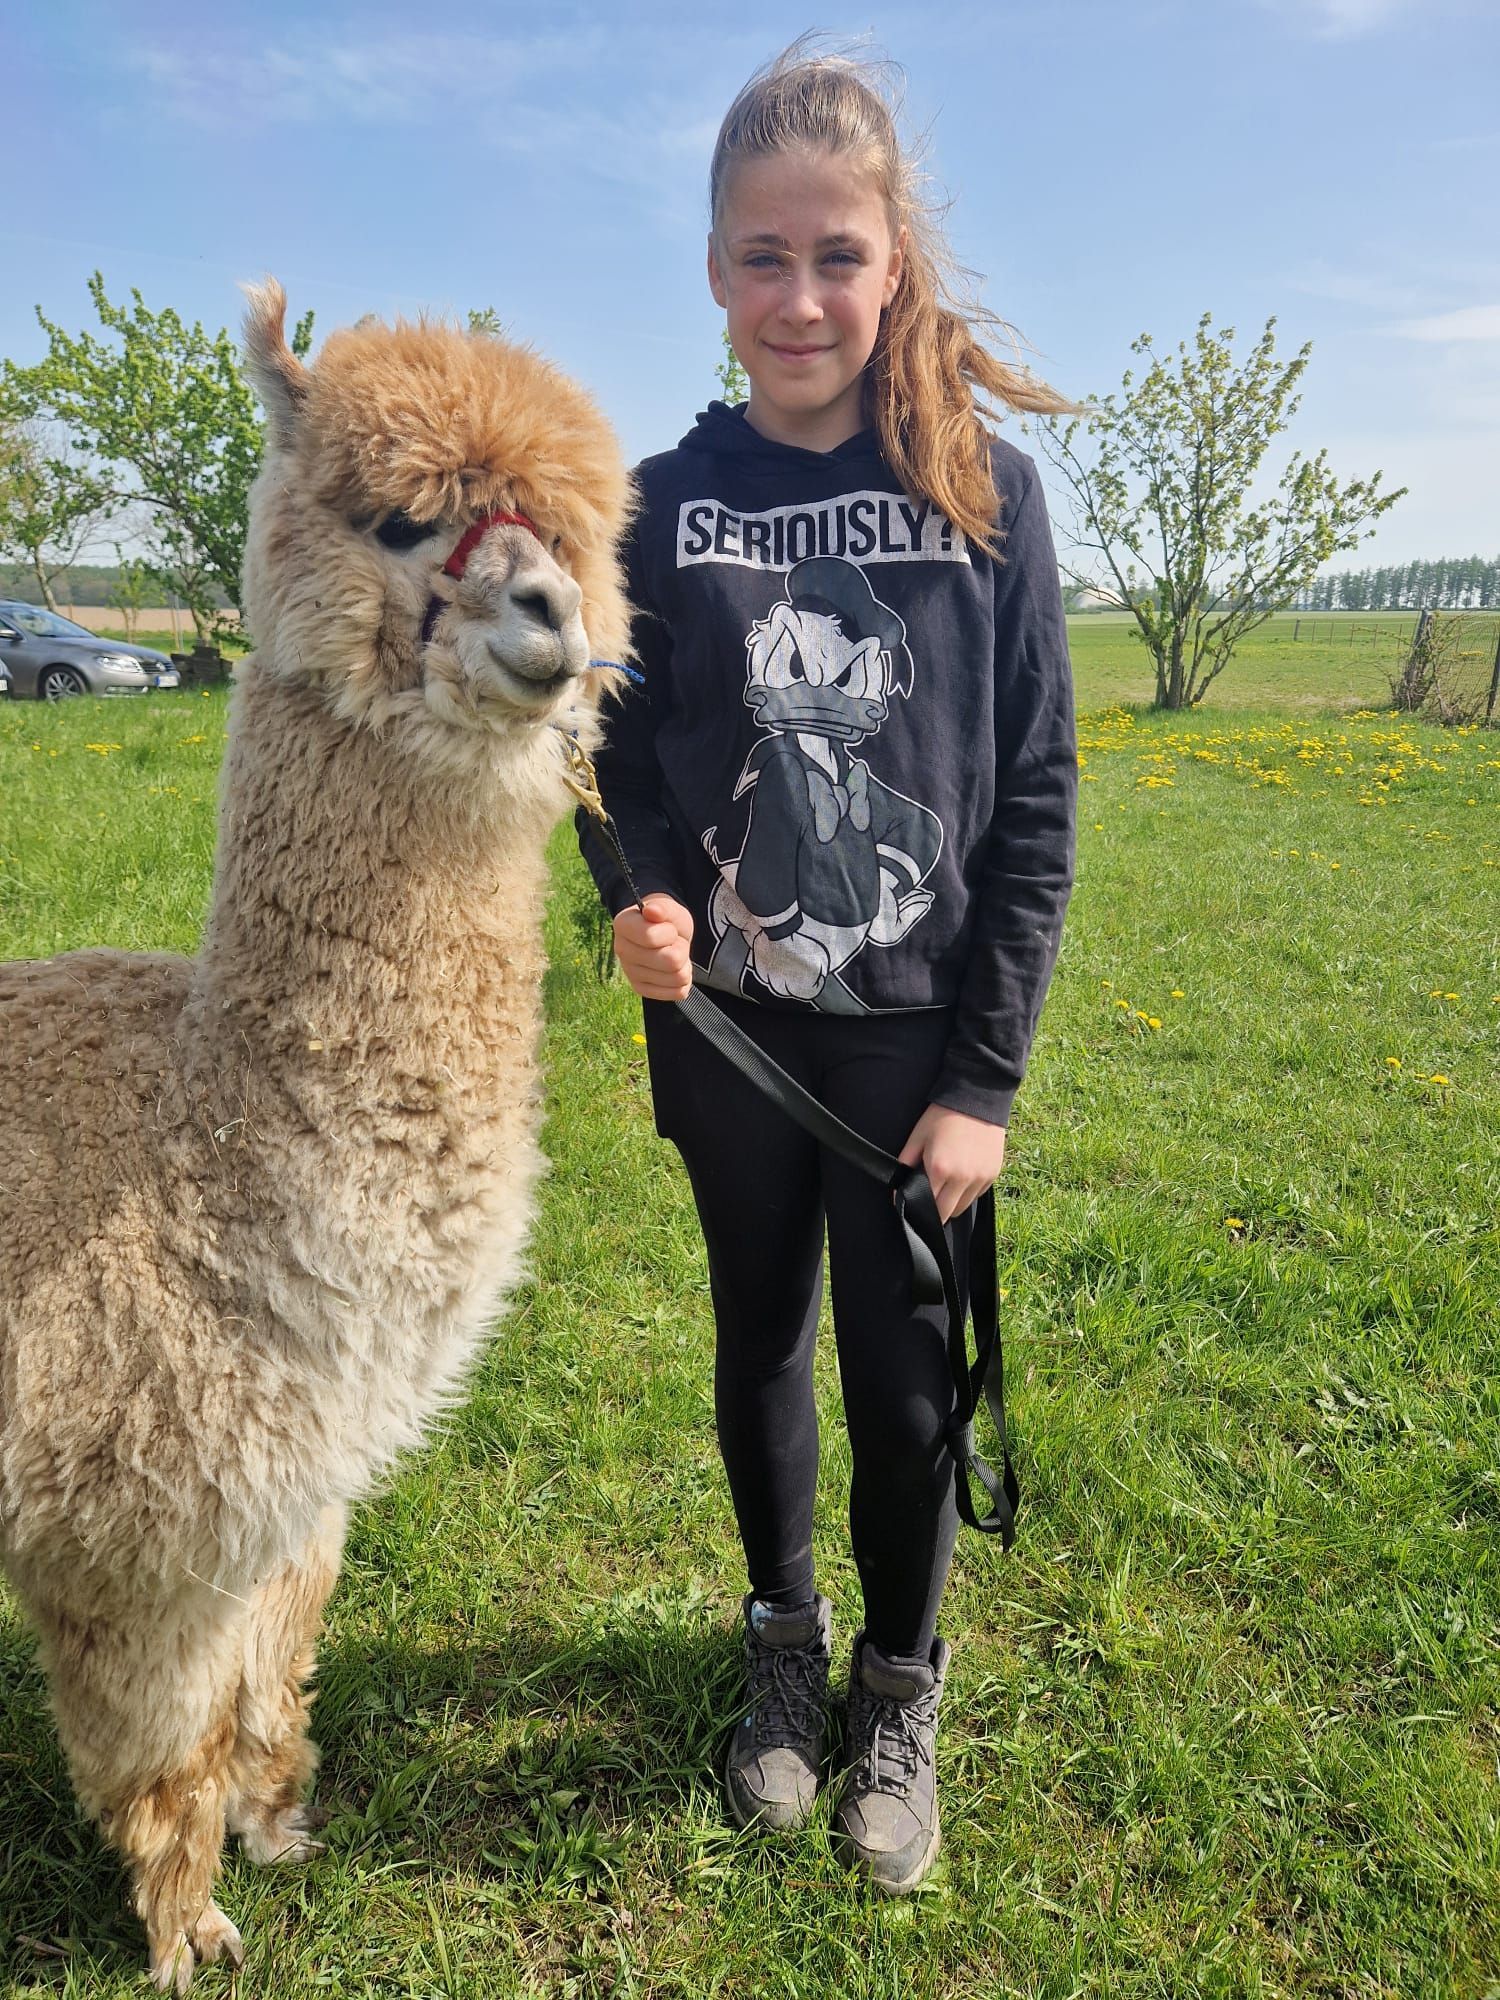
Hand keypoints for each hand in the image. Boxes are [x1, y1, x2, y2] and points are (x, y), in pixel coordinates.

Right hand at [613, 894, 693, 1000]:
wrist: (665, 936)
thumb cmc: (667, 920)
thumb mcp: (670, 909)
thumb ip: (663, 908)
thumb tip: (651, 911)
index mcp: (622, 925)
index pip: (651, 937)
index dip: (670, 933)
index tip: (668, 928)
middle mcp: (621, 950)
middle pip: (670, 961)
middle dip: (681, 949)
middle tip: (673, 943)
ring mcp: (630, 973)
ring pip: (677, 977)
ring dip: (684, 964)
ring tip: (673, 953)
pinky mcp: (642, 990)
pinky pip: (678, 992)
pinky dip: (683, 980)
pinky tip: (672, 969)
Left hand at [897, 1104, 1006, 1224]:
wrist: (976, 1097)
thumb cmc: (942, 1116)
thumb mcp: (917, 1138)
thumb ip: (905, 1167)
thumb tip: (897, 1192)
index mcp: (940, 1170)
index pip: (929, 1208)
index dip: (920, 1209)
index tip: (916, 1205)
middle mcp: (963, 1178)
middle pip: (947, 1214)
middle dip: (936, 1211)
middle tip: (929, 1198)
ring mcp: (980, 1177)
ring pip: (963, 1206)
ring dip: (952, 1202)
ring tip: (946, 1184)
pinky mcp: (993, 1174)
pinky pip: (977, 1194)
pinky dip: (967, 1192)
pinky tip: (961, 1175)